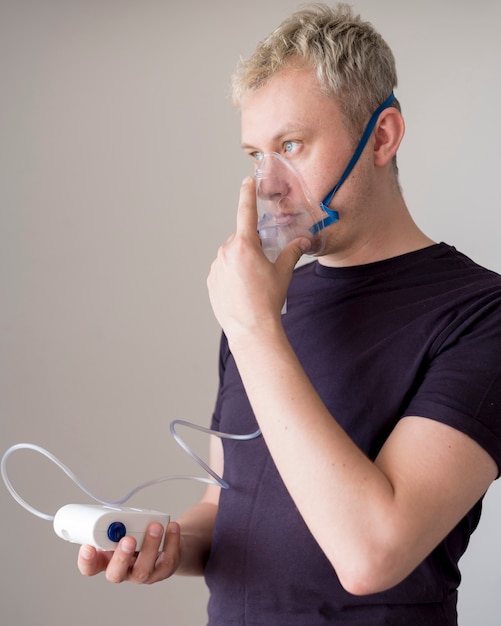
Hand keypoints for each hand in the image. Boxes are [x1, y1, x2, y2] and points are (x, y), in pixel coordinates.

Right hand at [77, 521, 179, 583]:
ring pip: (143, 569)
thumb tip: (117, 516)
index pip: (90, 567)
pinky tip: (172, 526)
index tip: (88, 547)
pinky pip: (168, 559)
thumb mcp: (123, 529)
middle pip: (116, 574)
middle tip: (128, 539)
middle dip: (121, 557)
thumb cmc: (138, 534)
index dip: (87, 561)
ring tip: (155, 526)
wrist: (165, 544)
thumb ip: (118, 524)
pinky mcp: (164, 570)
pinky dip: (171, 541)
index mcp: (107, 561)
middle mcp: (123, 571)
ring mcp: (143, 574)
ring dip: (149, 546)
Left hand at [207, 177, 309, 342]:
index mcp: (244, 245)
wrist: (251, 329)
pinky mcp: (211, 281)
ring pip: (231, 256)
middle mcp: (226, 252)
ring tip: (252, 285)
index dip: (247, 194)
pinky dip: (232, 275)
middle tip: (264, 267)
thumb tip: (304, 240)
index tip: (246, 181)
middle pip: (241, 240)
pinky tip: (242, 291)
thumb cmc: (268, 300)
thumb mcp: (283, 273)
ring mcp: (215, 267)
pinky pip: (222, 270)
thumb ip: (292, 252)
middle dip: (252, 247)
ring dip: (241, 262)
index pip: (246, 212)